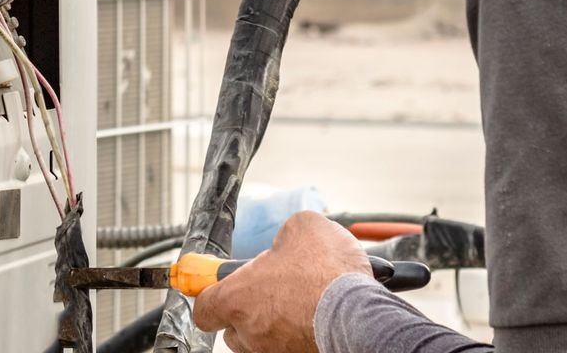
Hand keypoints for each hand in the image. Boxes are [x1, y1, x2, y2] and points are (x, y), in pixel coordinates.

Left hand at [191, 213, 371, 352]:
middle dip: (246, 309)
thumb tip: (286, 242)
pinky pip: (288, 345)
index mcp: (238, 298)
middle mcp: (251, 332)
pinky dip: (297, 332)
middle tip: (270, 288)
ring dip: (271, 323)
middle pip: (232, 328)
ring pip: (260, 340)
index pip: (204, 308)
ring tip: (297, 302)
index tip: (214, 285)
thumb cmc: (327, 272)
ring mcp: (275, 351)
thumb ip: (282, 236)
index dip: (209, 293)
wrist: (362, 311)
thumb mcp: (301, 227)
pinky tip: (315, 315)